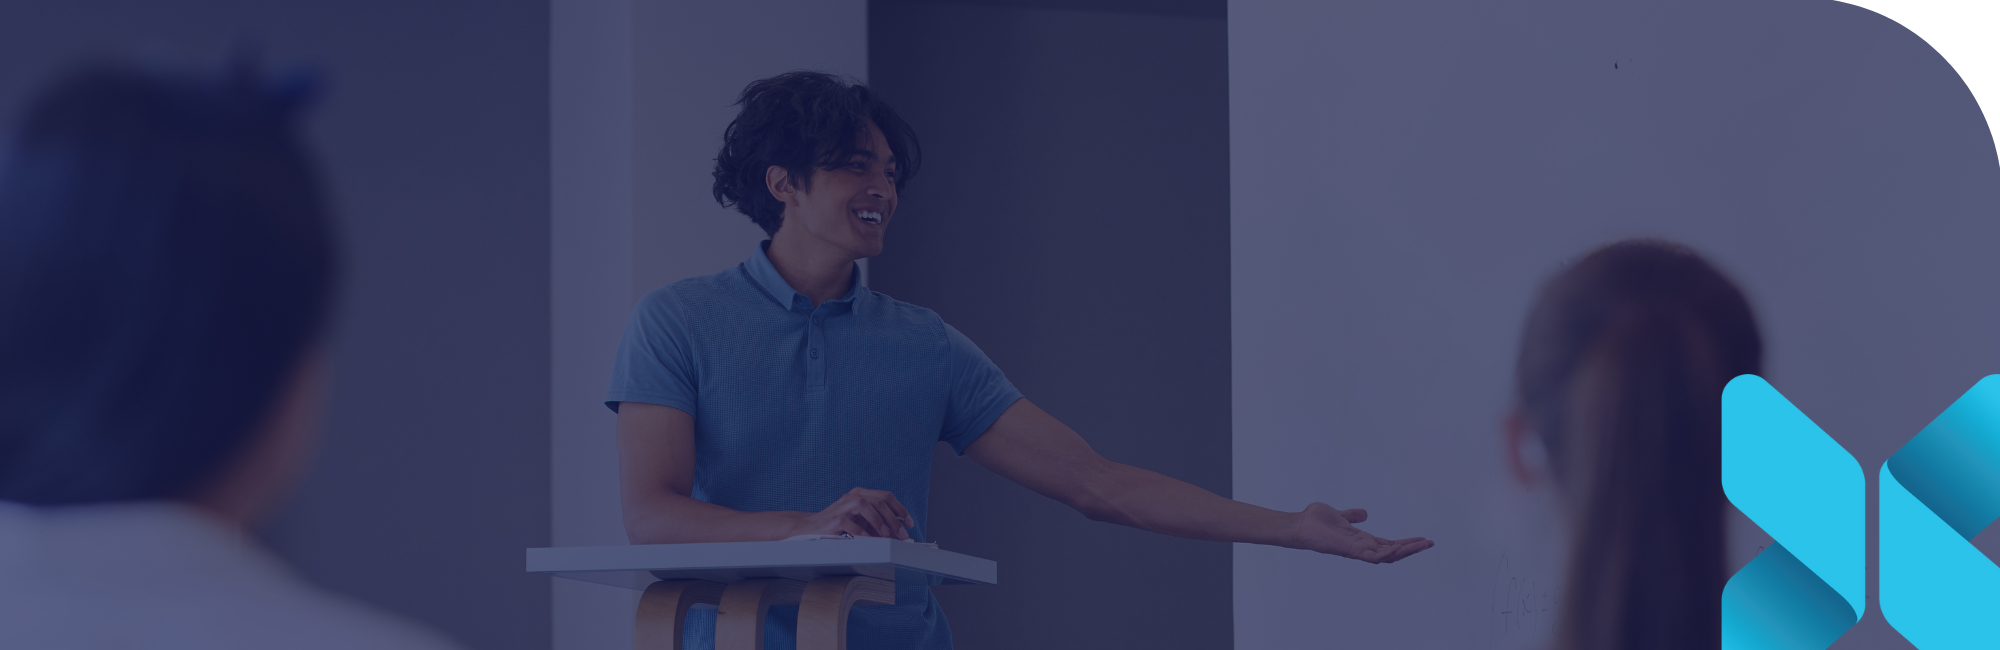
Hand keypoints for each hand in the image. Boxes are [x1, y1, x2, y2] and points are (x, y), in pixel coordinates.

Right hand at [794, 487, 912, 539]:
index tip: (910, 523)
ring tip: (885, 535)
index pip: (886, 496)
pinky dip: (860, 531)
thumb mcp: (862, 522)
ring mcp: (843, 506)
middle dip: (893, 519)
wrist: (812, 528)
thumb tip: (897, 534)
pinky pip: (849, 522)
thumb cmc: (840, 525)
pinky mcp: (834, 519)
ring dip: (878, 521)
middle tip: (902, 535)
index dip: (900, 509)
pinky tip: (867, 538)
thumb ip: (878, 525)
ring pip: (865, 505)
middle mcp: (853, 496)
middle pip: (879, 501)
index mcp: (862, 494)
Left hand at [1292, 502, 1432, 562]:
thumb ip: (1352, 516)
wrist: (1299, 524)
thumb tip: (1364, 513)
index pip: (1388, 544)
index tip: (1422, 539)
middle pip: (1392, 552)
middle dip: (1412, 549)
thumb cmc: (1315, 521)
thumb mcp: (1340, 515)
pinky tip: (1400, 548)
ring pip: (1387, 556)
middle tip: (1430, 543)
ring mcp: (1356, 551)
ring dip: (1406, 551)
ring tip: (1423, 544)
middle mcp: (1361, 548)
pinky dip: (1387, 554)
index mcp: (1361, 540)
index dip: (1405, 543)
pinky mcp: (1350, 551)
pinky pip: (1373, 556)